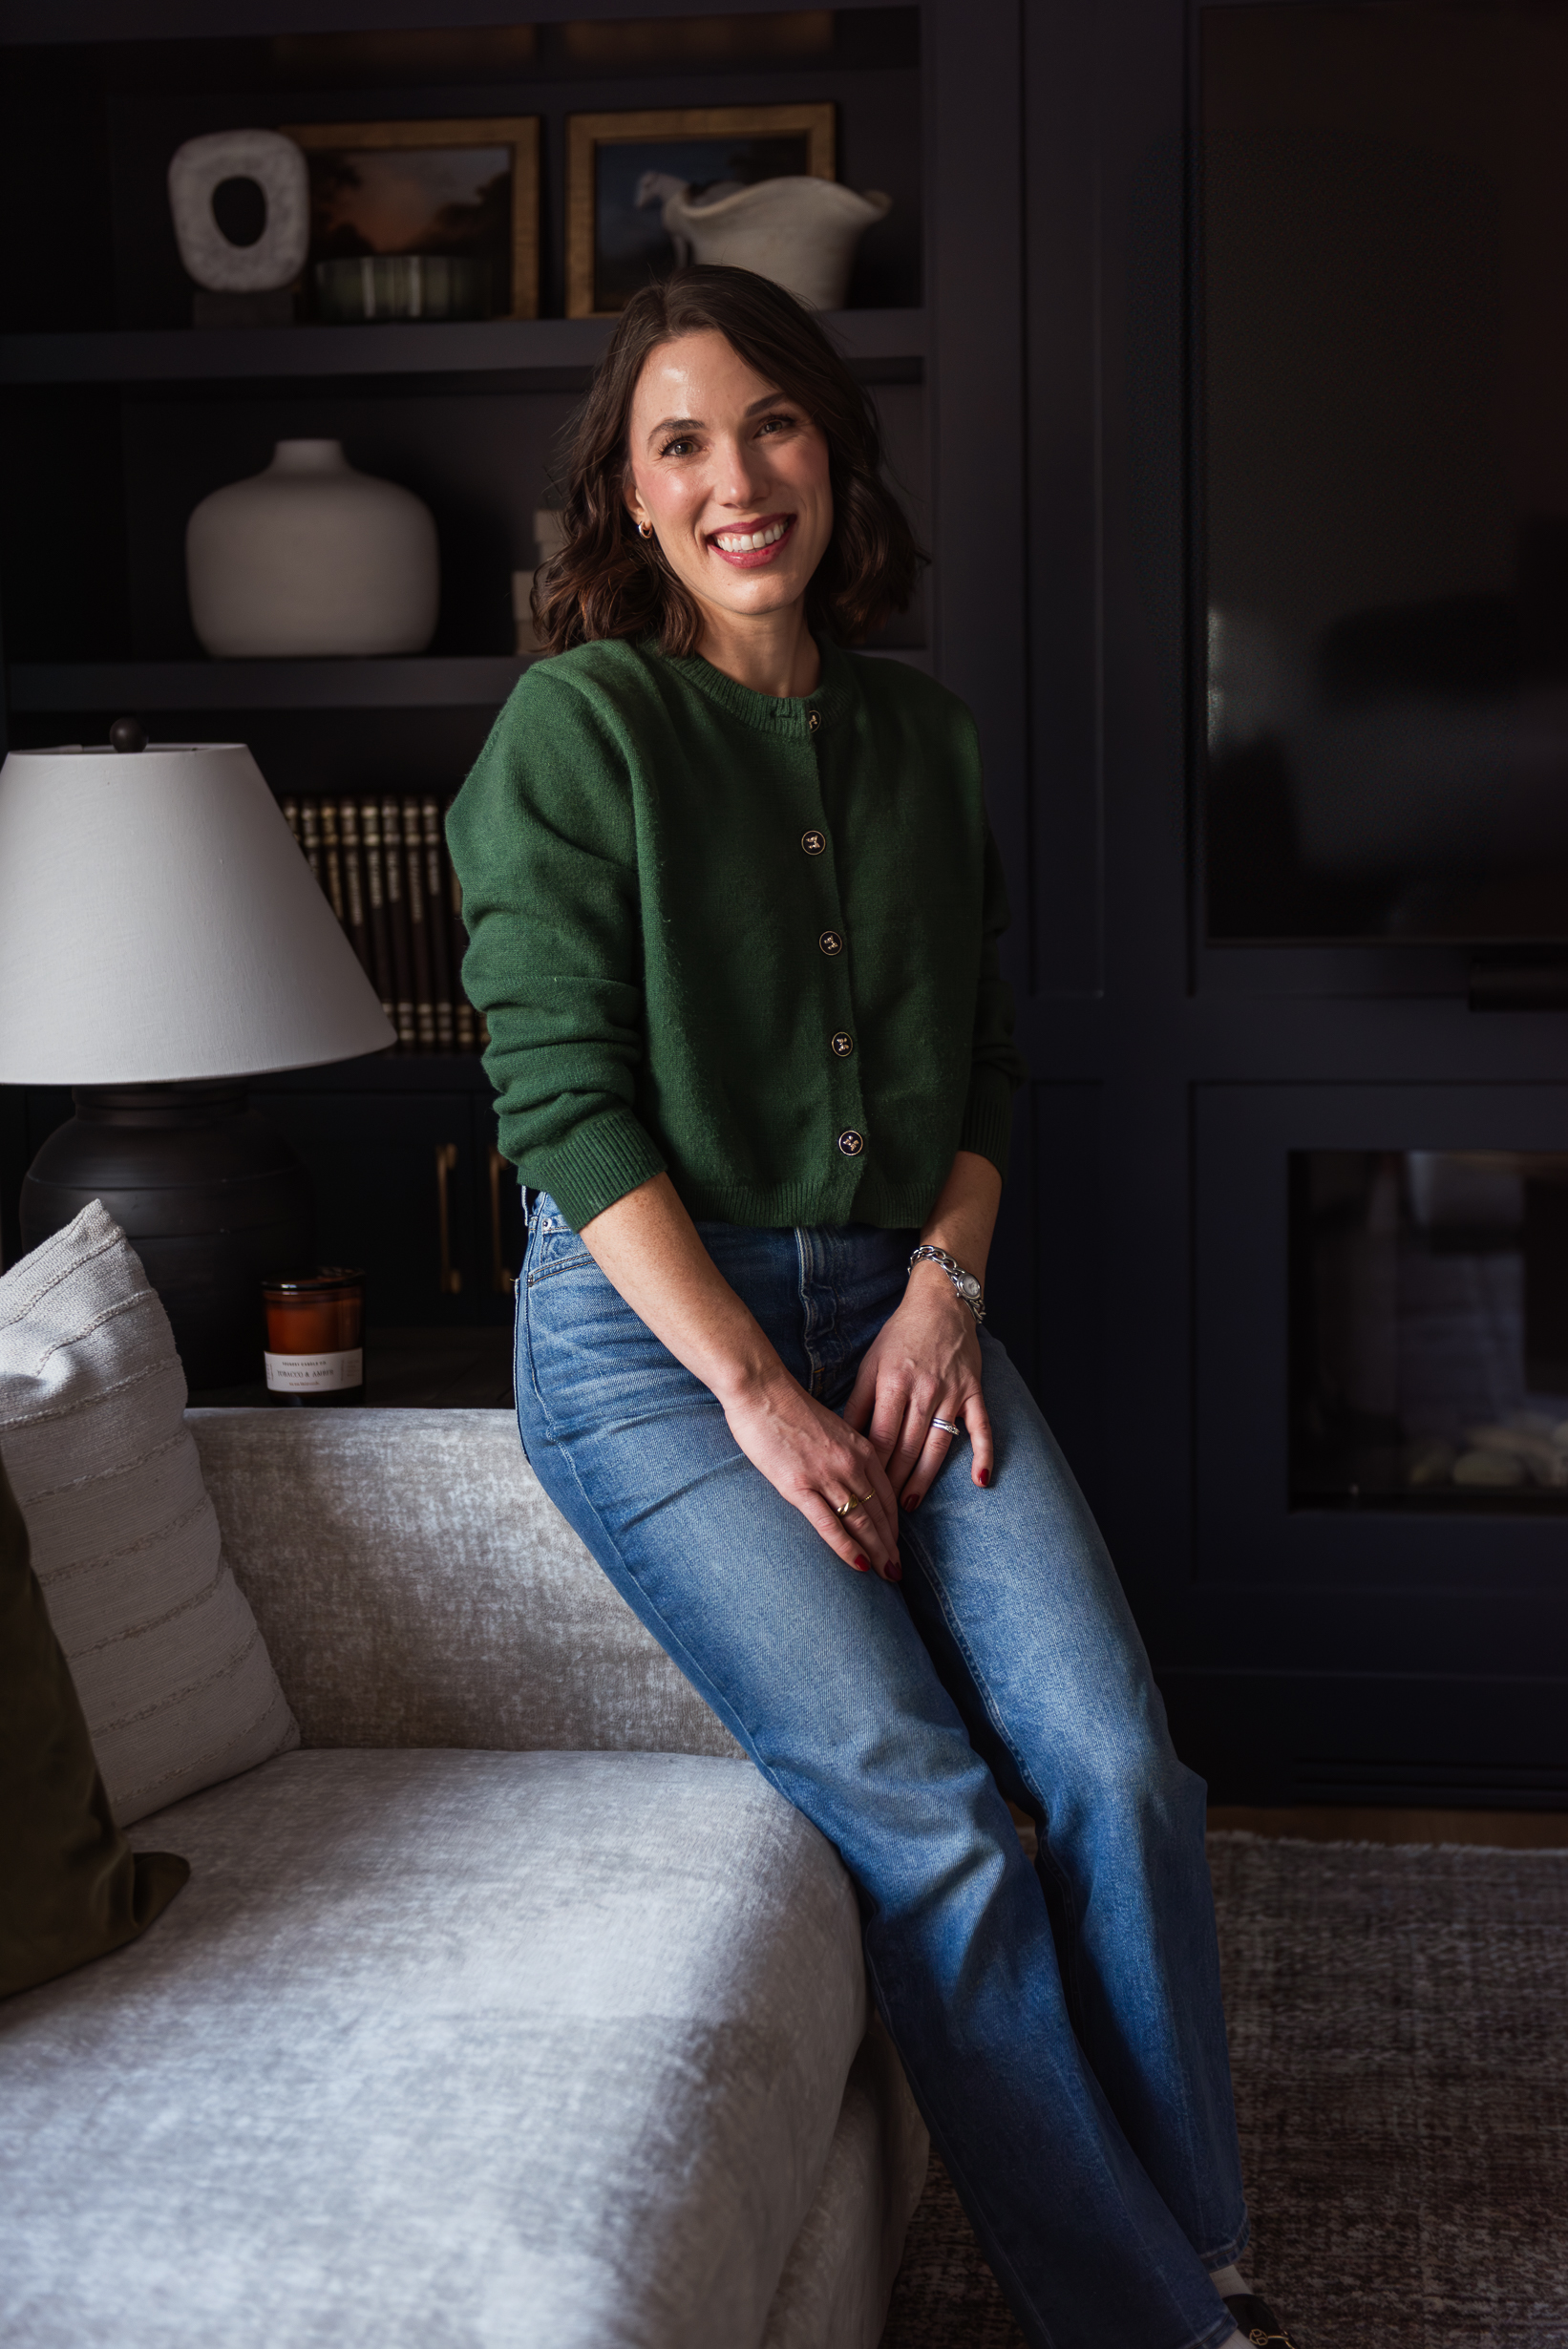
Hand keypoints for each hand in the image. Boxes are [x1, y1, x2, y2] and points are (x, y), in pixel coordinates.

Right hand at [720, 1366, 903, 1580]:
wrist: (762, 1391)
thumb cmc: (790, 1408)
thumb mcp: (832, 1428)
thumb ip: (846, 1453)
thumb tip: (852, 1478)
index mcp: (861, 1448)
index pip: (886, 1494)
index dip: (894, 1524)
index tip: (895, 1544)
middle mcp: (851, 1464)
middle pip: (879, 1513)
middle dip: (890, 1546)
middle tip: (896, 1571)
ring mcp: (827, 1476)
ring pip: (861, 1522)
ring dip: (876, 1552)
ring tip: (886, 1575)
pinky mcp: (799, 1486)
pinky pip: (828, 1524)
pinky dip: (846, 1547)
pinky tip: (858, 1565)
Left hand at [843, 1264, 992, 1510]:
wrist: (941, 1303)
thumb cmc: (899, 1336)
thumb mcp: (870, 1364)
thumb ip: (858, 1403)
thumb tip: (844, 1440)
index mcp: (892, 1384)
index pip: (879, 1437)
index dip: (870, 1469)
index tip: (860, 1493)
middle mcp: (922, 1391)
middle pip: (906, 1447)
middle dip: (892, 1483)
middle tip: (880, 1512)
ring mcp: (951, 1393)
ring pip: (937, 1446)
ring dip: (923, 1479)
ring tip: (910, 1506)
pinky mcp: (973, 1392)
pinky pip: (981, 1428)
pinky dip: (983, 1455)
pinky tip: (981, 1482)